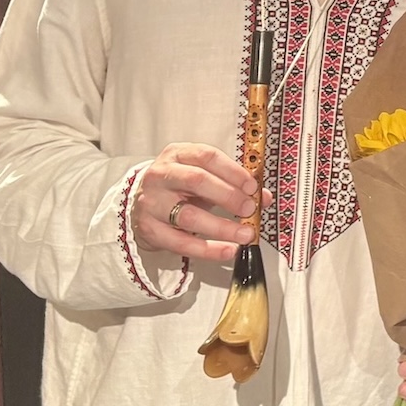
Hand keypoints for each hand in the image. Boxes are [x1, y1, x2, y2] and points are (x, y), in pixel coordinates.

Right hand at [132, 143, 261, 263]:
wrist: (142, 203)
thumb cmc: (178, 186)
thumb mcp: (205, 177)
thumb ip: (234, 184)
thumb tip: (263, 197)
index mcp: (177, 155)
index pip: (207, 157)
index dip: (233, 172)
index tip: (252, 187)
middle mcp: (161, 175)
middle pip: (197, 182)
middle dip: (228, 196)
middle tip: (250, 209)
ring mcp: (152, 203)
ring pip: (189, 215)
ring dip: (222, 227)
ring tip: (245, 234)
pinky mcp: (149, 229)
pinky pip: (181, 243)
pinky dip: (208, 249)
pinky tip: (227, 250)